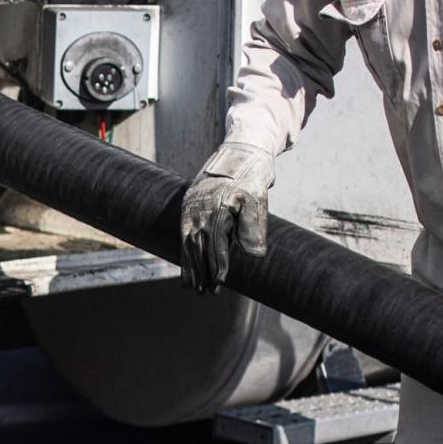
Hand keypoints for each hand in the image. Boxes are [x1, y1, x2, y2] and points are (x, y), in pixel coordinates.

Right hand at [179, 141, 275, 292]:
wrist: (242, 150)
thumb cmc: (253, 177)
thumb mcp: (257, 199)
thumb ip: (254, 227)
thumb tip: (254, 255)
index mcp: (217, 207)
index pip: (216, 243)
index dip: (219, 263)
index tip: (221, 281)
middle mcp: (200, 208)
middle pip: (199, 246)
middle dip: (203, 271)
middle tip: (206, 293)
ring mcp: (191, 206)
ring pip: (189, 242)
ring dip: (191, 266)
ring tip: (192, 287)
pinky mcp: (189, 205)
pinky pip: (185, 233)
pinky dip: (185, 252)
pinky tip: (187, 267)